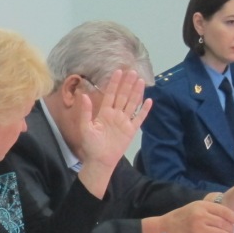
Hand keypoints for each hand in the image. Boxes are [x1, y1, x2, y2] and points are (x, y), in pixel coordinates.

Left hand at [76, 70, 152, 196]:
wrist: (100, 160)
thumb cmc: (91, 145)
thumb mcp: (85, 127)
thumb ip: (86, 112)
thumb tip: (84, 96)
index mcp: (104, 112)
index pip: (110, 94)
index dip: (114, 83)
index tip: (118, 71)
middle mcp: (116, 114)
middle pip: (123, 96)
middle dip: (127, 84)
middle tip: (132, 71)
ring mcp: (124, 122)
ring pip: (132, 104)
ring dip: (136, 93)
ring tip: (140, 81)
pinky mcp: (131, 130)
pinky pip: (139, 118)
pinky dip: (144, 110)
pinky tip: (149, 101)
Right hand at [153, 201, 233, 232]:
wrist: (165, 228)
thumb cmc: (181, 217)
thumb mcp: (194, 207)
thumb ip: (210, 209)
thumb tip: (229, 216)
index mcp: (201, 206)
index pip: (223, 211)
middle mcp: (200, 216)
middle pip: (223, 223)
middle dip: (231, 228)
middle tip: (233, 231)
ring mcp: (199, 229)